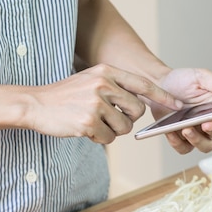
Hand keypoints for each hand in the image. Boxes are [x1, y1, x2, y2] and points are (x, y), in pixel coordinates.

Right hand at [25, 64, 181, 143]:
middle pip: (137, 111)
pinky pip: (109, 138)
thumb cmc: (65, 96)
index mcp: (106, 72)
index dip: (162, 96)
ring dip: (112, 131)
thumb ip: (114, 87)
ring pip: (124, 127)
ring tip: (93, 123)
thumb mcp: (90, 81)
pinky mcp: (89, 121)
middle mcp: (103, 85)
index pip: (142, 84)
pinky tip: (84, 130)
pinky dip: (99, 139)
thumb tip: (140, 103)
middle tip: (110, 119)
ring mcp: (96, 103)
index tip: (176, 105)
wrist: (35, 104)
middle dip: (128, 120)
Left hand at [151, 68, 211, 153]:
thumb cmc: (181, 81)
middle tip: (206, 123)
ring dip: (197, 140)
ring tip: (186, 128)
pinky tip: (171, 131)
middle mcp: (210, 121)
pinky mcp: (180, 139)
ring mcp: (196, 132)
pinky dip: (177, 142)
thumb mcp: (201, 78)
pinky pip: (183, 149)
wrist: (156, 86)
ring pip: (205, 146)